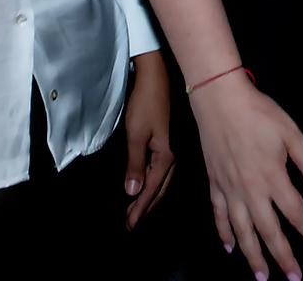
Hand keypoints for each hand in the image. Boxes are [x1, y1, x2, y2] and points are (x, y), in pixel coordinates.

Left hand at [123, 49, 175, 228]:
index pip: (150, 189)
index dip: (140, 208)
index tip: (130, 225)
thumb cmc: (144, 103)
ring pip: (161, 181)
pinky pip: (161, 170)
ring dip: (149, 196)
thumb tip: (132, 192)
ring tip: (137, 209)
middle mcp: (172, 156)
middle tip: (132, 223)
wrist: (156, 77)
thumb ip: (134, 164)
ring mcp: (172, 148)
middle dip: (145, 207)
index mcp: (166, 157)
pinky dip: (153, 183)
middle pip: (159, 189)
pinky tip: (148, 184)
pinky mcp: (167, 141)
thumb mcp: (135, 134)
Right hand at [190, 71, 302, 279]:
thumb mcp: (291, 132)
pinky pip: (219, 215)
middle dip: (283, 258)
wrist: (219, 99)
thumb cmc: (259, 112)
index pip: (298, 214)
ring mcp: (230, 189)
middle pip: (269, 232)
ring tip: (262, 277)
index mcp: (273, 178)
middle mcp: (251, 191)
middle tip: (295, 278)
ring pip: (242, 232)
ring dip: (253, 257)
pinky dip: (224, 234)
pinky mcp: (214, 183)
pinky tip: (230, 248)